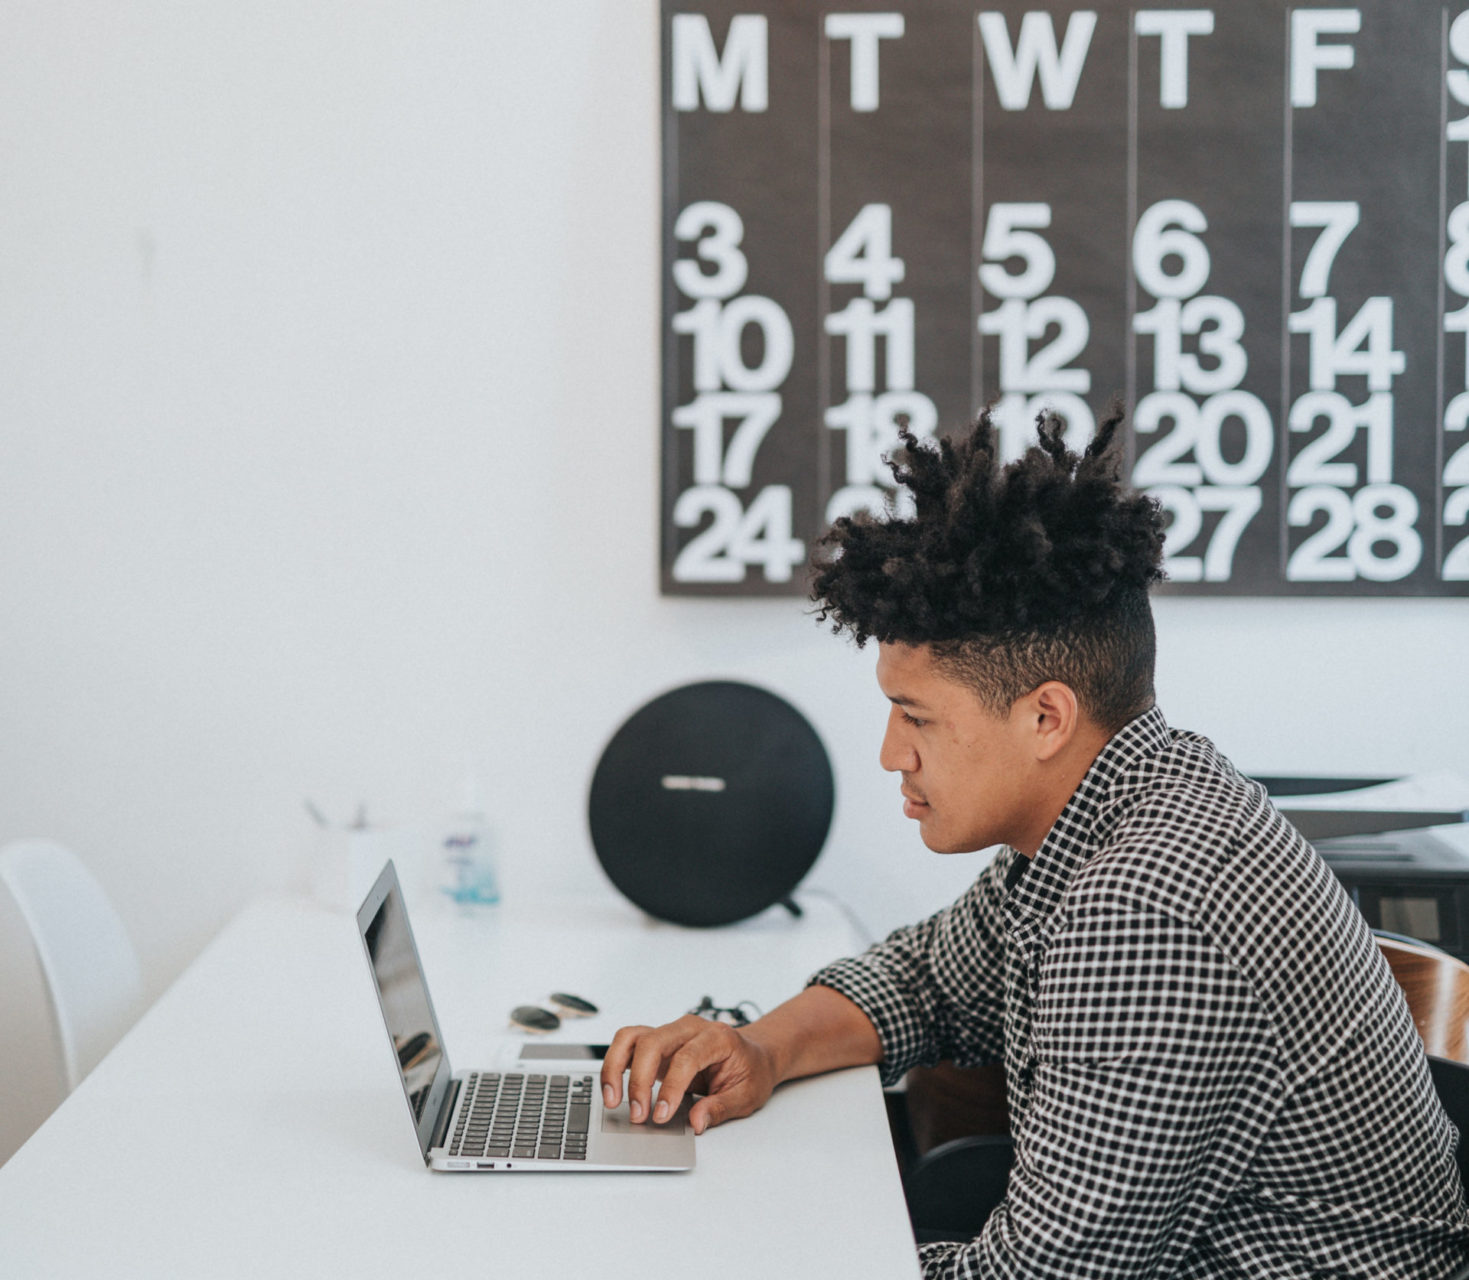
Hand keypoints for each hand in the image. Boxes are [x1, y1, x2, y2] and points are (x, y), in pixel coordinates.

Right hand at [600, 1013, 778, 1135]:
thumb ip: (720, 1108)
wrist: (754, 1055)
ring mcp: (671, 1032)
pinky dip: (615, 1062)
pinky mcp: (658, 1042)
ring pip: (632, 1037)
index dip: (670, 1088)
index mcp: (717, 1037)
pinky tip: (613, 1087)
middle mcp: (690, 1028)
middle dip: (639, 1080)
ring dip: (616, 1067)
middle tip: (638, 1115)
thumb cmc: (752, 1072)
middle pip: (653, 1042)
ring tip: (613, 1100)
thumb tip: (696, 1122)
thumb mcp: (747, 1096)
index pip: (686, 1058)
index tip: (660, 1115)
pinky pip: (629, 1042)